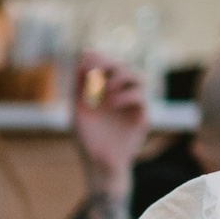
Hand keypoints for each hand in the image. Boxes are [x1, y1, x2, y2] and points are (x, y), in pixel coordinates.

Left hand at [70, 52, 148, 204]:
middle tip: (96, 71)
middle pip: (120, 65)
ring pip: (136, 76)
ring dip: (120, 77)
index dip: (97, 57)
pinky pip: (139, 96)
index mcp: (103, 88)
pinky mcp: (141, 114)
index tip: (85, 62)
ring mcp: (131, 102)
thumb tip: (82, 56)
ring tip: (106, 90)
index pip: (105, 62)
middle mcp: (119, 92)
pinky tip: (111, 104)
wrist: (99, 162)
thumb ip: (79, 84)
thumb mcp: (78, 109)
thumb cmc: (87, 138)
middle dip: (108, 64)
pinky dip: (125, 95)